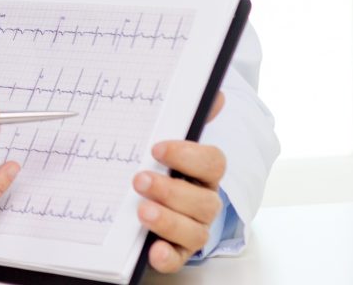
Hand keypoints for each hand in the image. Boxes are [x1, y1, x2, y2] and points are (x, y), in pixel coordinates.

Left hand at [136, 92, 227, 272]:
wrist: (140, 204)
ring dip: (168, 221)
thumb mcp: (165, 143)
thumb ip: (185, 119)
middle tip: (139, 180)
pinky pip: (177, 258)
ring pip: (194, 231)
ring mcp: (192, 228)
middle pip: (203, 200)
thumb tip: (213, 93)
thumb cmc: (157, 167)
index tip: (156, 149)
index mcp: (202, 172)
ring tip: (142, 211)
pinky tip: (153, 251)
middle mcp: (202, 201)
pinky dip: (167, 256)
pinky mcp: (176, 251)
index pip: (212, 163)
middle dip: (171, 190)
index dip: (188, 155)